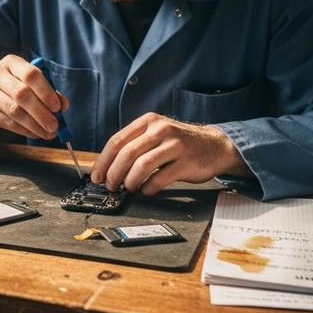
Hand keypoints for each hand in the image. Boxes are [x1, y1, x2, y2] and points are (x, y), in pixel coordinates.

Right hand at [0, 54, 69, 139]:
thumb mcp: (26, 85)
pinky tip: (35, 134)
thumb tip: (64, 104)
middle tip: (54, 125)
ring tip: (48, 133)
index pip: (31, 74)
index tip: (58, 107)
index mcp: (11, 62)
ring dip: (35, 124)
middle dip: (41, 112)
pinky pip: (7, 122)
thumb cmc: (9, 91)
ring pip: (15, 110)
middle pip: (22, 93)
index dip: (46, 91)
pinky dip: (25, 130)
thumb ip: (46, 92)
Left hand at [90, 113, 248, 195]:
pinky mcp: (185, 163)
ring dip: (129, 181)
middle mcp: (161, 130)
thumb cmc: (181, 143)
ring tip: (128, 188)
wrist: (215, 146)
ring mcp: (174, 146)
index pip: (117, 140)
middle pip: (127, 153)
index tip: (97, 175)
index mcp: (149, 121)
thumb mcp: (158, 133)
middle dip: (113, 173)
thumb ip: (137, 143)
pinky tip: (146, 190)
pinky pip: (159, 179)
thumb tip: (108, 166)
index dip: (103, 161)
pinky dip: (148, 188)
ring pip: (141, 166)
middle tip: (110, 186)